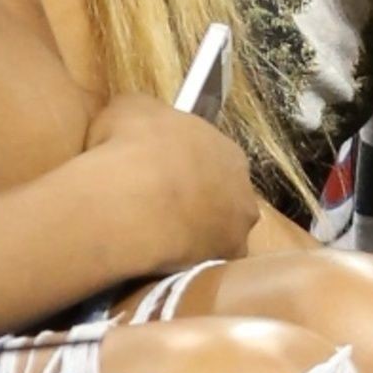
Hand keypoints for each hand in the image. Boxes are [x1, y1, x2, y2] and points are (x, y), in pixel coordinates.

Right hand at [80, 93, 260, 276]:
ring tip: (157, 239)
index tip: (159, 174)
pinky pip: (206, 262)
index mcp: (226, 149)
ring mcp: (238, 229)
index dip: (184, 166)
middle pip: (221, 196)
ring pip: (218, 232)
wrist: (129, 203)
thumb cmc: (129, 147)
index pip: (211, 157)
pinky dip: (188, 263)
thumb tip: (141, 122)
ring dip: (195, 234)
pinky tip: (162, 264)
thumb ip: (146, 115)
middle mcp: (243, 188)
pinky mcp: (224, 261)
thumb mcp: (129, 109)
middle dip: (195, 201)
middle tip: (158, 209)